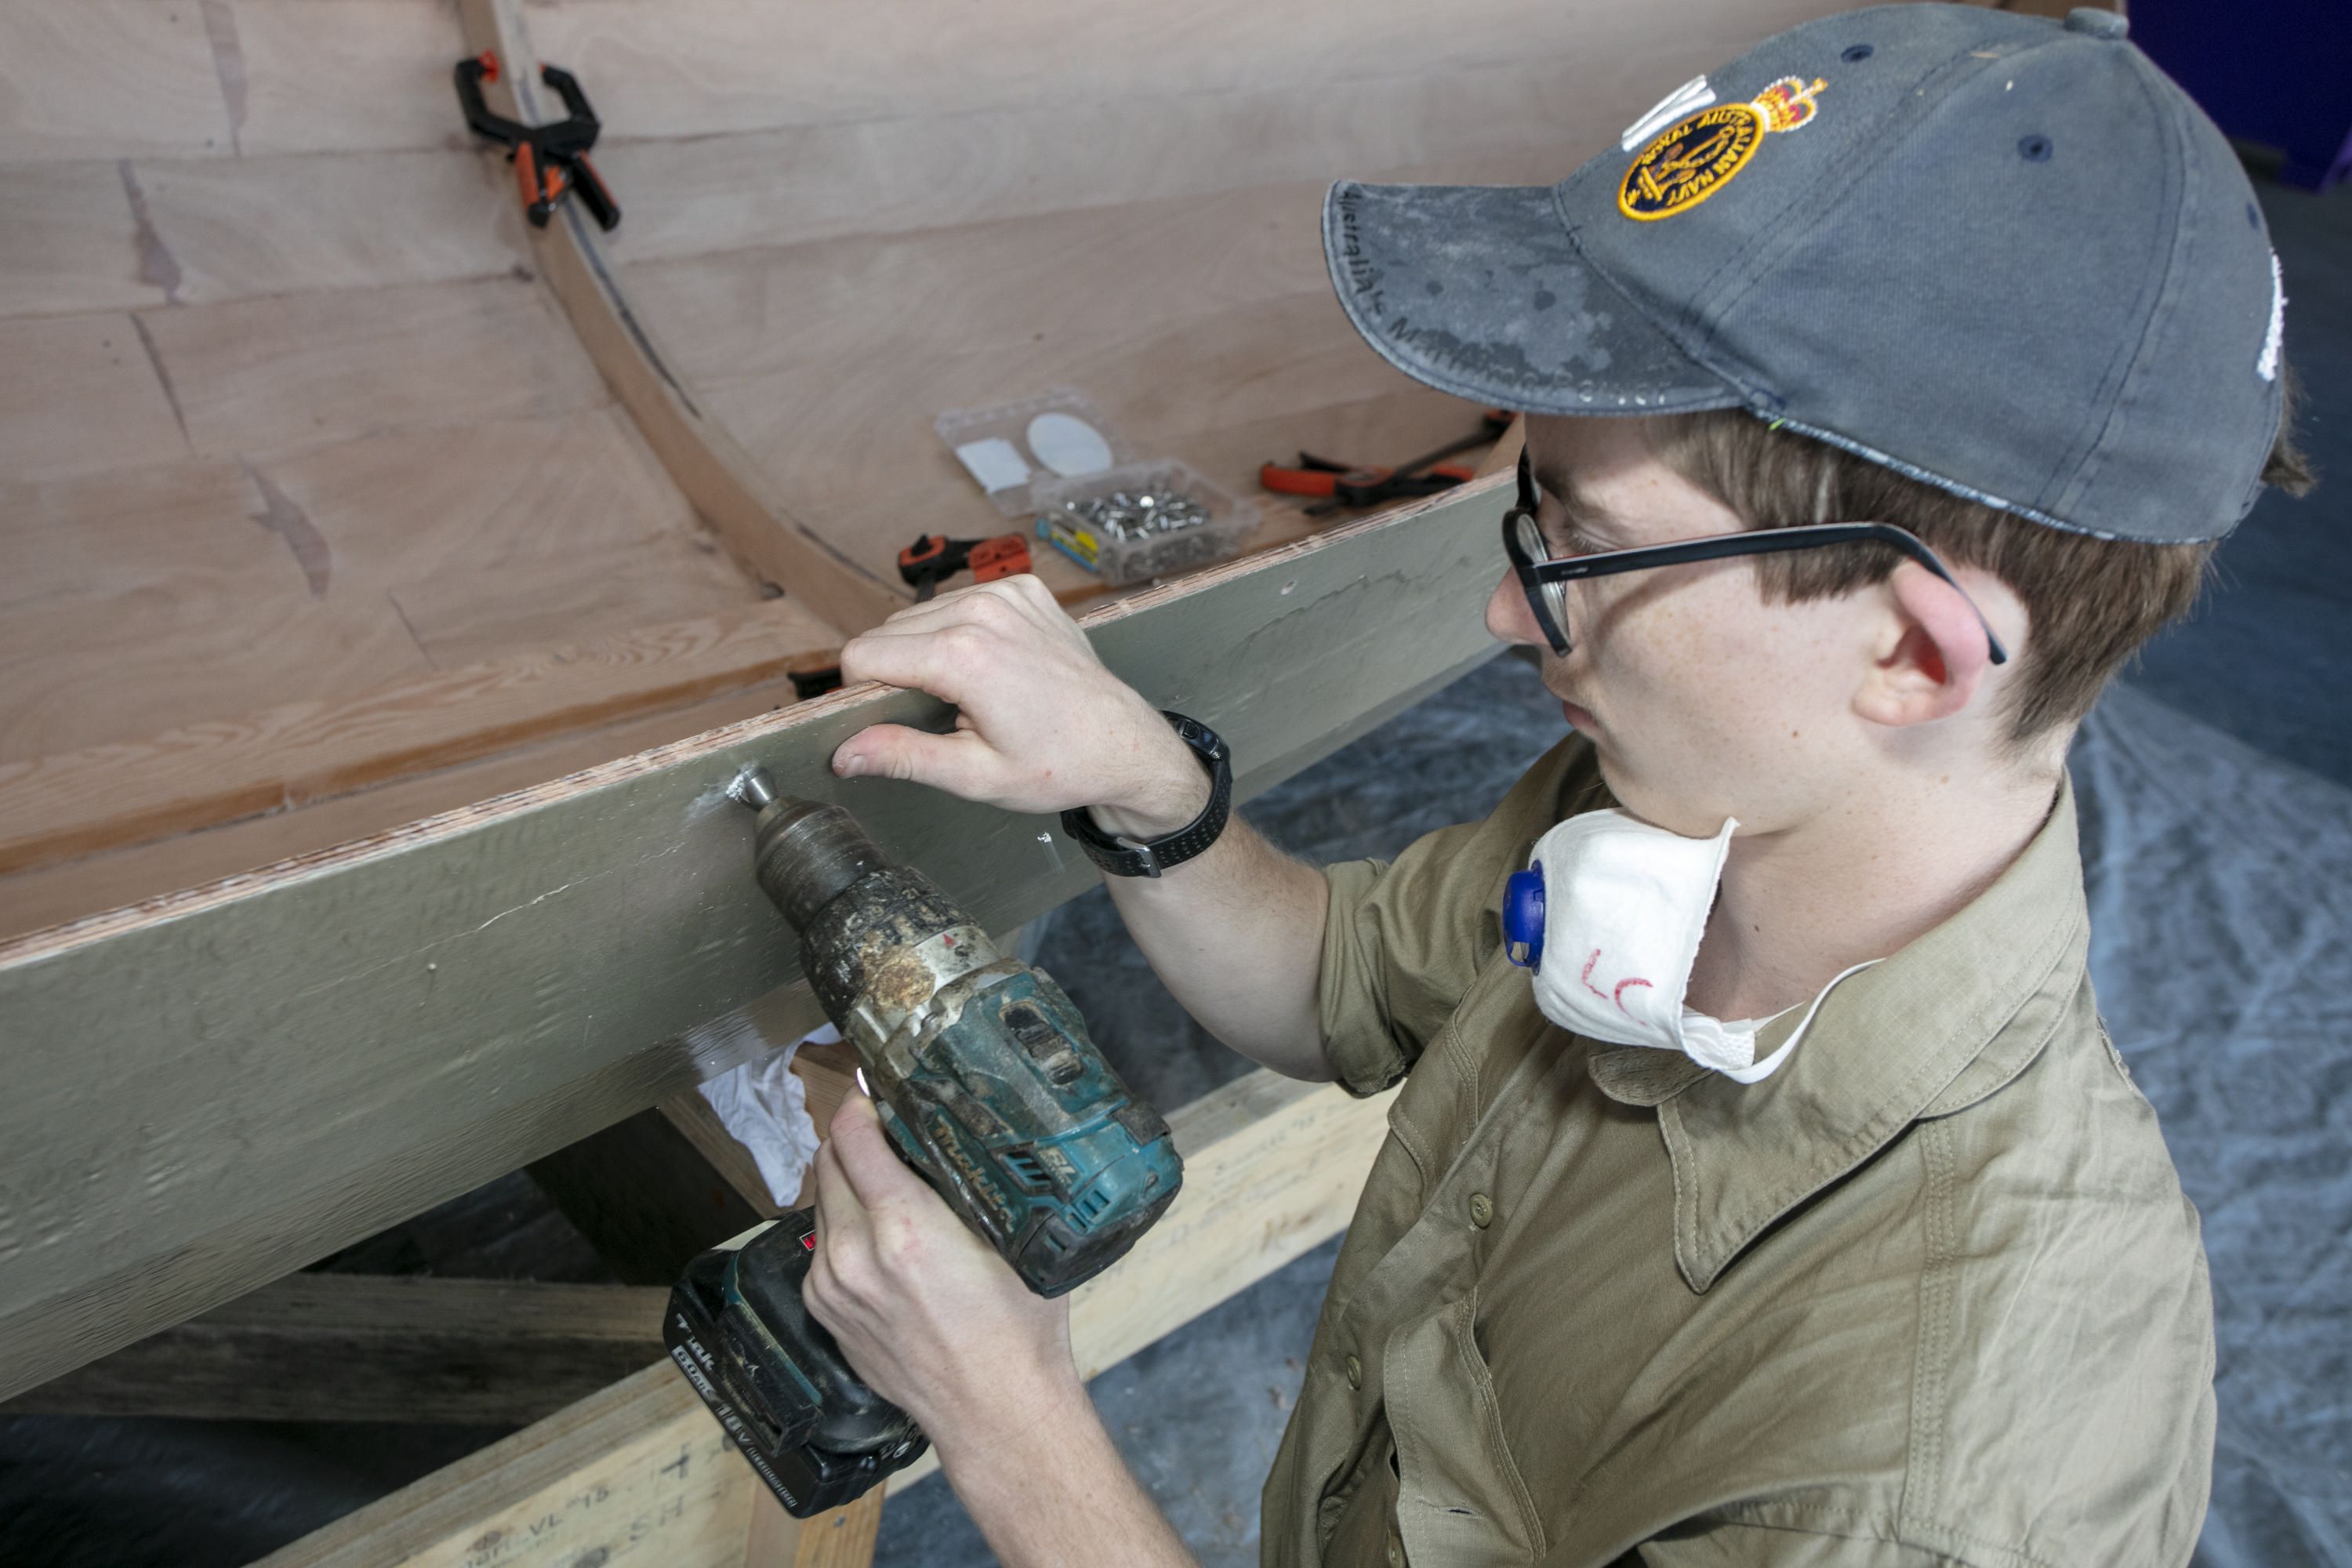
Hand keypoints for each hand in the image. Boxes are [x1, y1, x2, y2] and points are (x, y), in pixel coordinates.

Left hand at [805, 1094, 1084, 1453]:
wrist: (993, 1409)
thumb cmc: (1017, 1326)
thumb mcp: (1012, 1237)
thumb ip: (972, 1182)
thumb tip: (955, 1129)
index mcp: (904, 1227)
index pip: (851, 1135)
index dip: (860, 1103)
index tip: (875, 1090)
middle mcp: (854, 1253)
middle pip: (827, 1162)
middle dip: (852, 1138)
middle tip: (886, 1128)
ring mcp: (831, 1285)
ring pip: (821, 1202)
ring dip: (846, 1181)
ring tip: (885, 1179)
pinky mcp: (823, 1310)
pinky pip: (822, 1245)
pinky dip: (843, 1225)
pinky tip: (878, 1233)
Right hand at [831, 576, 1209, 835]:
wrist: (1124, 744)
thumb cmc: (1057, 764)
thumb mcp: (974, 775)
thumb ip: (902, 757)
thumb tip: (843, 754)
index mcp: (963, 656)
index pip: (863, 654)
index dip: (859, 691)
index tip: (883, 719)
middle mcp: (982, 611)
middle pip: (888, 632)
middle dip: (894, 673)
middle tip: (935, 715)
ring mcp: (1007, 594)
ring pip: (921, 614)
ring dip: (925, 649)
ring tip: (966, 692)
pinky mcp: (1025, 589)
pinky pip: (962, 601)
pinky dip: (962, 630)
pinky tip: (990, 665)